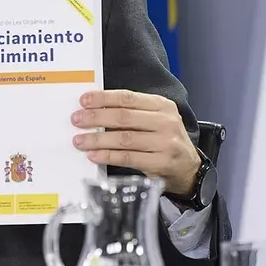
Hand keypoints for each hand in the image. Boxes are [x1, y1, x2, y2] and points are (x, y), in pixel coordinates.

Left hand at [71, 89, 200, 196]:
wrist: (189, 168)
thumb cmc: (165, 140)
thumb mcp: (155, 119)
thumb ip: (131, 112)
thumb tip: (95, 110)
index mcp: (163, 106)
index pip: (128, 97)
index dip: (104, 98)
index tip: (84, 100)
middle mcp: (166, 122)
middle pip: (124, 117)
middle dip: (96, 117)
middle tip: (77, 119)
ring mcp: (165, 143)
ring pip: (124, 138)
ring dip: (98, 139)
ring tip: (80, 140)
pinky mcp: (161, 163)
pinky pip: (128, 158)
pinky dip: (108, 156)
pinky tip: (94, 155)